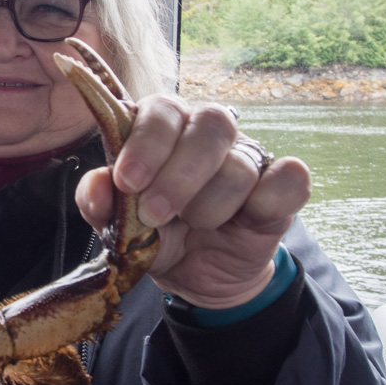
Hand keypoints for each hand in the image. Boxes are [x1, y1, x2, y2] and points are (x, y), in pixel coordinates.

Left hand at [76, 94, 310, 308]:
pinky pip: (289, 177)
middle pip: (210, 123)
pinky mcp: (279, 185)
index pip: (161, 109)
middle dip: (178, 175)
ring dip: (210, 206)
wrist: (196, 275)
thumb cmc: (156, 235)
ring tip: (194, 226)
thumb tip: (97, 185)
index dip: (146, 142)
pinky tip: (245, 219)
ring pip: (240, 163)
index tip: (128, 182)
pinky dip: (266, 201)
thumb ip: (99, 203)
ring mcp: (247, 156)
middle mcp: (207, 134)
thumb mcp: (119, 226)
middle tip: (156, 215)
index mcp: (163, 128)